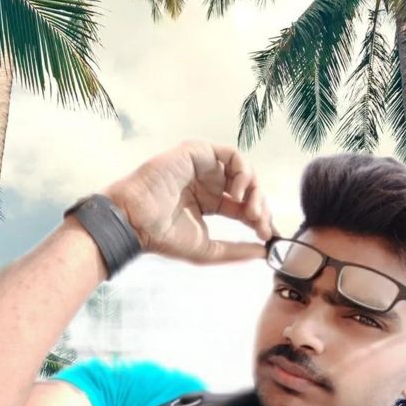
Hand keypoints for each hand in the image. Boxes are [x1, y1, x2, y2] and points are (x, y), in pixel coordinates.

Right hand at [101, 140, 275, 263]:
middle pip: (247, 189)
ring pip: (244, 171)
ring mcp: (203, 167)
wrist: (136, 222)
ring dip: (254, 190)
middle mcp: (208, 183)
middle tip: (260, 225)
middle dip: (260, 207)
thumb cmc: (164, 237)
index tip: (268, 236)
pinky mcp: (198, 152)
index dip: (259, 219)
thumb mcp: (208, 249)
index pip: (243, 207)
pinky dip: (243, 172)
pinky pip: (232, 155)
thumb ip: (237, 250)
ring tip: (251, 212)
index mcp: (209, 203)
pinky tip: (239, 193)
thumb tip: (264, 253)